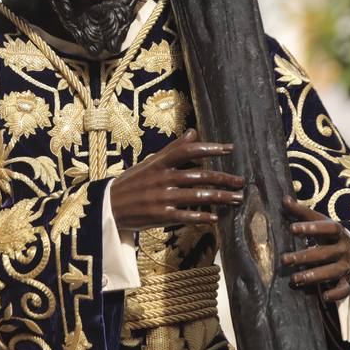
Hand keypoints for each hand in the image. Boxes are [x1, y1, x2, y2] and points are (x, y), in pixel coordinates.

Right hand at [109, 129, 244, 229]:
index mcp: (159, 162)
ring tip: (236, 198)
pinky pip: (186, 216)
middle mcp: (162, 178)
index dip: (210, 148)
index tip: (230, 148)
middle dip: (223, 178)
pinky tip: (216, 217)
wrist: (108, 206)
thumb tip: (193, 132)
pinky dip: (202, 216)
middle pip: (199, 176)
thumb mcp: (150, 162)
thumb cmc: (133, 182)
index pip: (188, 151)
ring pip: (197, 196)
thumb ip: (174, 149)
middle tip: (241, 181)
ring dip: (220, 197)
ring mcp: (161, 198)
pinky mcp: (160, 216)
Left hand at [281, 195, 349, 302]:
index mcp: (338, 232)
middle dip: (305, 257)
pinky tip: (323, 296)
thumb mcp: (320, 221)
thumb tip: (284, 199)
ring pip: (332, 272)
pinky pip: (344, 289)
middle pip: (326, 253)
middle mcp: (344, 249)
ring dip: (314, 276)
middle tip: (284, 259)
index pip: (328, 228)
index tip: (292, 228)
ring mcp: (347, 266)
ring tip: (294, 279)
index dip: (312, 228)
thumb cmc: (330, 234)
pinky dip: (336, 294)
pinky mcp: (347, 280)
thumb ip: (302, 212)